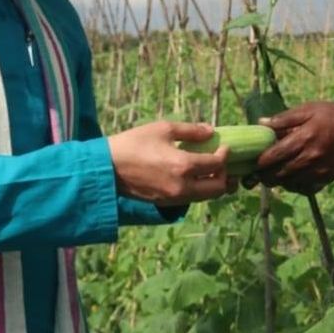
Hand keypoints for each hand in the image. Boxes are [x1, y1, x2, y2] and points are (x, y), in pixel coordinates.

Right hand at [108, 122, 231, 205]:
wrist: (107, 167)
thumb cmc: (134, 143)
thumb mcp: (163, 129)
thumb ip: (191, 131)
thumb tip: (211, 132)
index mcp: (183, 166)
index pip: (216, 165)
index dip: (225, 155)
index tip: (225, 147)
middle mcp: (182, 186)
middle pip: (217, 189)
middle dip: (225, 176)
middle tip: (224, 164)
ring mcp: (173, 198)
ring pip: (205, 198)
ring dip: (214, 186)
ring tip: (214, 172)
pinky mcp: (164, 203)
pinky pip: (191, 199)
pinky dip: (200, 191)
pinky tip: (196, 178)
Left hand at [254, 102, 333, 190]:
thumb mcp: (310, 109)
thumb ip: (285, 118)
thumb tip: (261, 123)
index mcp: (302, 139)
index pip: (272, 156)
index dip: (258, 161)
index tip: (249, 161)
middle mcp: (308, 159)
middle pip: (277, 174)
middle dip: (262, 175)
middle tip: (253, 173)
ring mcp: (317, 172)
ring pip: (288, 183)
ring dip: (275, 181)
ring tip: (267, 175)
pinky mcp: (325, 179)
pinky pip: (303, 189)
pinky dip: (292, 186)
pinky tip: (288, 178)